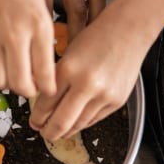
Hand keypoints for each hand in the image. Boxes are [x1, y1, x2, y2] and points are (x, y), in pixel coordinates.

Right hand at [0, 0, 56, 97]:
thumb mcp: (39, 6)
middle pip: (22, 85)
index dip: (49, 88)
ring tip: (14, 74)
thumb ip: (44, 38)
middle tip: (32, 86)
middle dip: (29, 92)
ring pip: (0, 82)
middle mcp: (17, 34)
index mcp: (40, 26)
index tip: (49, 88)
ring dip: (7, 84)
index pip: (47, 74)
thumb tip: (46, 70)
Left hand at [29, 16, 146, 140]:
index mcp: (69, 69)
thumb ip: (57, 79)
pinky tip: (76, 123)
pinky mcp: (117, 101)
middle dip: (49, 132)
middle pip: (61, 121)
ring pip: (79, 124)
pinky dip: (83, 123)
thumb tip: (44, 105)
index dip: (37, 118)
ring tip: (59, 131)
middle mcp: (86, 84)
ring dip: (66, 131)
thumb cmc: (98, 37)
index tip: (35, 122)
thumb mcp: (69, 54)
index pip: (46, 104)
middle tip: (44, 133)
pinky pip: (95, 119)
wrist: (129, 30)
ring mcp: (104, 95)